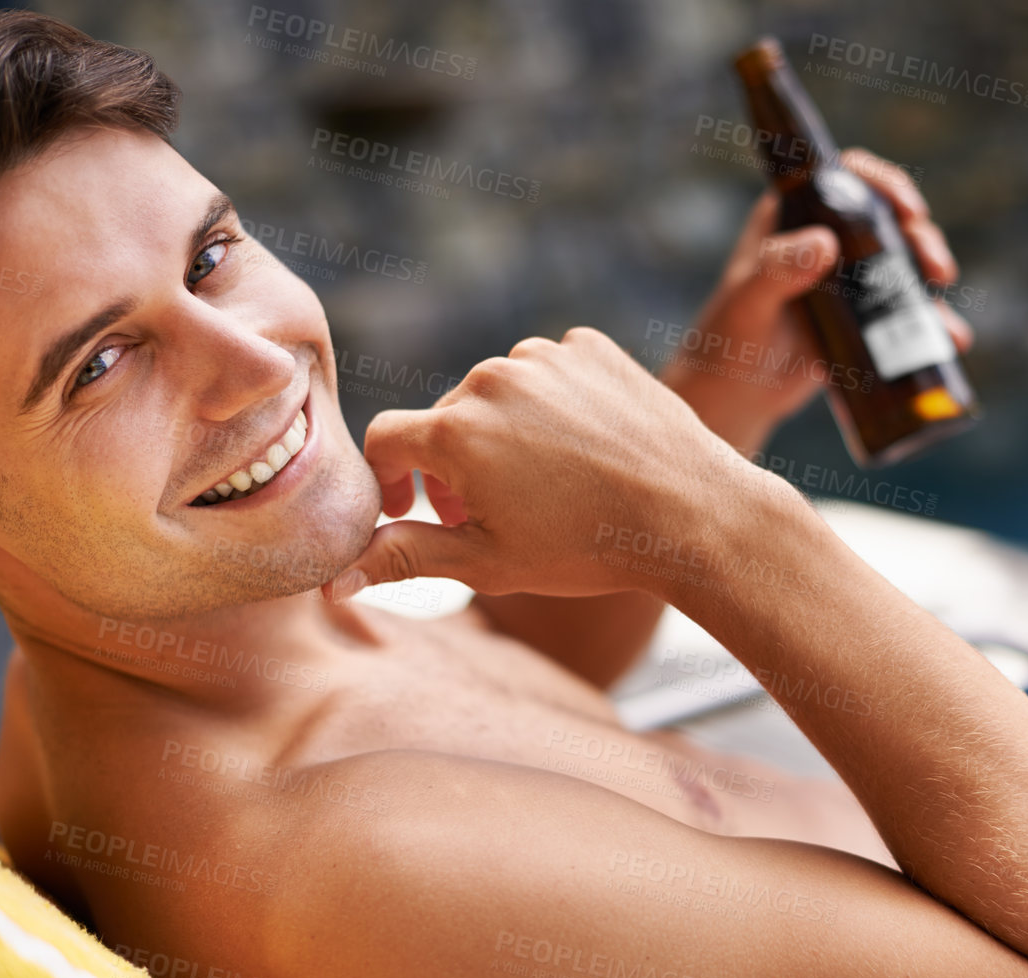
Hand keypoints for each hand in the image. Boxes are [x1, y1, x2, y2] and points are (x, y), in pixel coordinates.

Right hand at [323, 327, 775, 601]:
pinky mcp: (590, 347)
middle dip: (456, 464)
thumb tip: (334, 580)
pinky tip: (586, 447)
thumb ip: (406, 559)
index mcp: (456, 432)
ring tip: (548, 482)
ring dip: (506, 430)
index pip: (386, 439)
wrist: (693, 514)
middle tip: (494, 512)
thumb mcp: (488, 565)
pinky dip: (555, 403)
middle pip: (447, 418)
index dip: (391, 479)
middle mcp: (492, 379)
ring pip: (500, 392)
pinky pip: (551, 371)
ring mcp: (545, 357)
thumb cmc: (588, 549)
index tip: (415, 509)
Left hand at [663, 147, 974, 450]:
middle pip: (889, 220)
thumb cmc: (729, 338)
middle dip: (922, 238)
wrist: (733, 393)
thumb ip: (777, 269)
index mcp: (795, 216)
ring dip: (933, 275)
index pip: (846, 177)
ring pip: (905, 262)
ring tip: (942, 303)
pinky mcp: (863, 319)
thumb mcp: (749, 300)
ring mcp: (849, 280)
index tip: (909, 208)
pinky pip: (906, 311)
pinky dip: (933, 321)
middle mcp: (828, 240)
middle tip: (936, 269)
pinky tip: (951, 339)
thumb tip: (824, 243)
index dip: (884, 183)